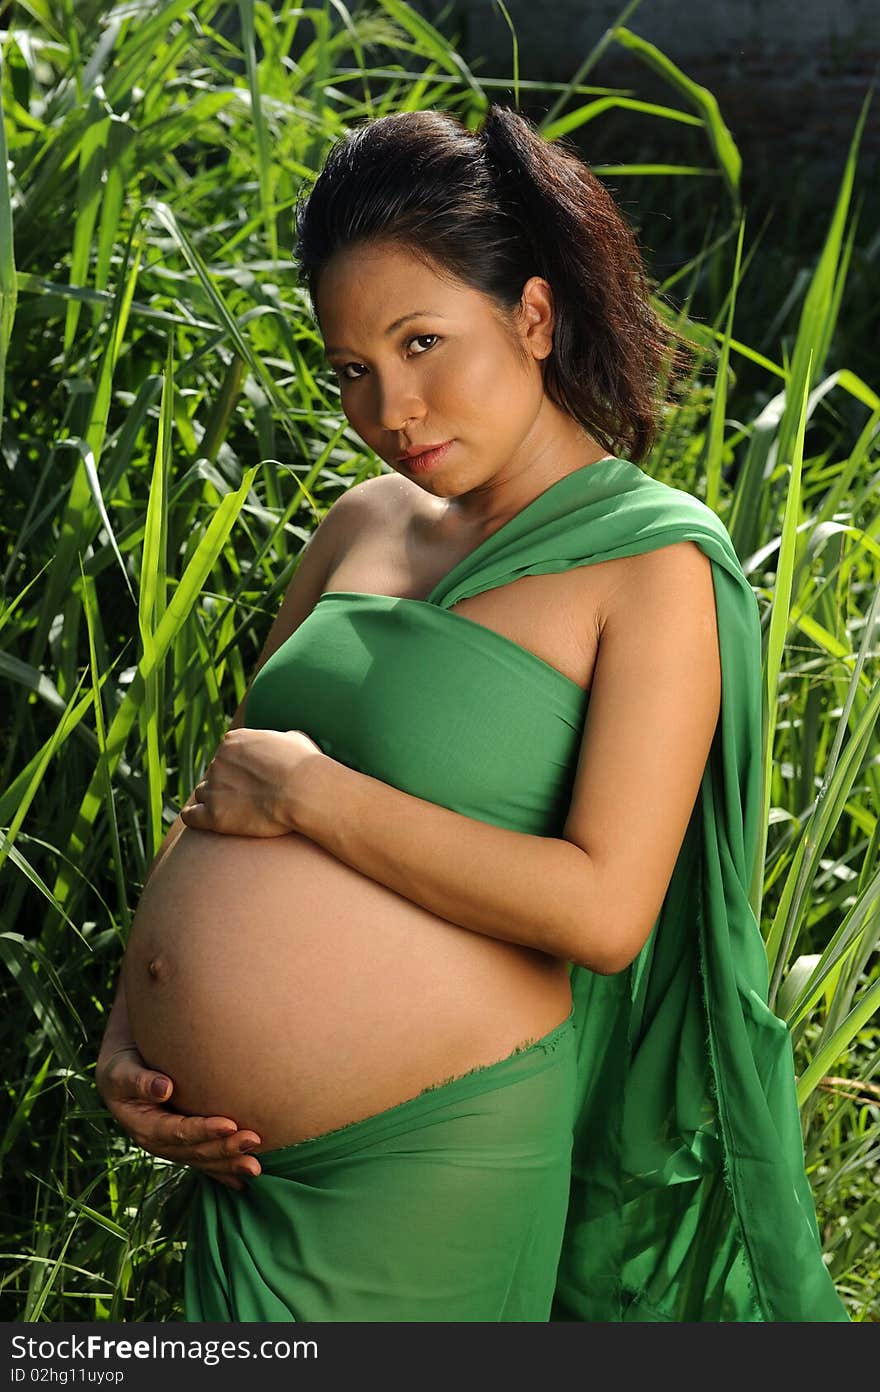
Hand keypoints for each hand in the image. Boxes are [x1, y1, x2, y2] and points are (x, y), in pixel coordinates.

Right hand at [96, 1044, 262, 1190]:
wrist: (121, 1076)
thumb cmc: (122, 1069)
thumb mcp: (121, 1072)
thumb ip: (139, 1081)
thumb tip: (164, 1088)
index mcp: (145, 1128)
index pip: (178, 1132)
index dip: (203, 1130)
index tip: (230, 1124)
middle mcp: (159, 1144)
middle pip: (195, 1150)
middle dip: (225, 1149)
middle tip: (253, 1140)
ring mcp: (172, 1148)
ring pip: (203, 1160)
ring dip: (230, 1164)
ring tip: (256, 1166)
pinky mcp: (183, 1146)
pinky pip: (204, 1162)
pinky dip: (223, 1173)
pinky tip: (243, 1183)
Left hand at [179, 728, 324, 836]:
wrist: (305, 792)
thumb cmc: (306, 766)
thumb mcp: (295, 739)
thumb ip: (279, 739)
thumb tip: (282, 742)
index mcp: (234, 741)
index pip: (225, 755)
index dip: (237, 769)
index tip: (250, 781)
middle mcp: (218, 761)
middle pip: (214, 774)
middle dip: (226, 786)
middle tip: (247, 799)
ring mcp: (213, 787)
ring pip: (203, 794)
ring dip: (214, 801)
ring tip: (234, 813)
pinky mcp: (213, 814)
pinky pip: (191, 816)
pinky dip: (195, 818)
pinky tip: (203, 822)